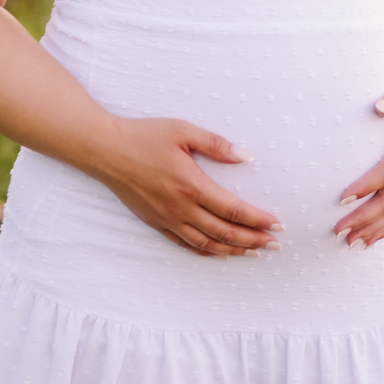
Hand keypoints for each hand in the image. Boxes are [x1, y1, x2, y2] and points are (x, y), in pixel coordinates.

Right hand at [91, 117, 282, 256]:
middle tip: (275, 245)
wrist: (106, 150)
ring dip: (234, 250)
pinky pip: (186, 244)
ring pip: (207, 244)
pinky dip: (207, 251)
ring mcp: (168, 219)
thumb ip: (216, 144)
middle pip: (225, 232)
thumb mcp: (183, 130)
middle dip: (254, 240)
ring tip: (254, 252)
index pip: (234, 210)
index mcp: (192, 185)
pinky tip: (219, 253)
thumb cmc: (144, 136)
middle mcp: (181, 208)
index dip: (258, 220)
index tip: (278, 224)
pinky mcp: (156, 222)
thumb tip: (246, 157)